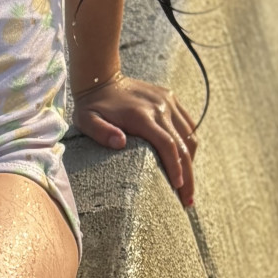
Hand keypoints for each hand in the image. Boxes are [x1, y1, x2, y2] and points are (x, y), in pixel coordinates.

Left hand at [75, 74, 197, 205]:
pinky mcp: (171, 98)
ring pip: (190, 135)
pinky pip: (188, 123)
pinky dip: (189, 142)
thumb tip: (120, 143)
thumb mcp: (86, 120)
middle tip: (188, 200)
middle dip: (188, 175)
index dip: (175, 168)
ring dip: (191, 161)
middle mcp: (160, 108)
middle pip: (183, 145)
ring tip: (187, 183)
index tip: (178, 189)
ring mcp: (168, 102)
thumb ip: (101, 132)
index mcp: (142, 116)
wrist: (101, 78)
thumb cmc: (91, 106)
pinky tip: (185, 159)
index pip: (167, 145)